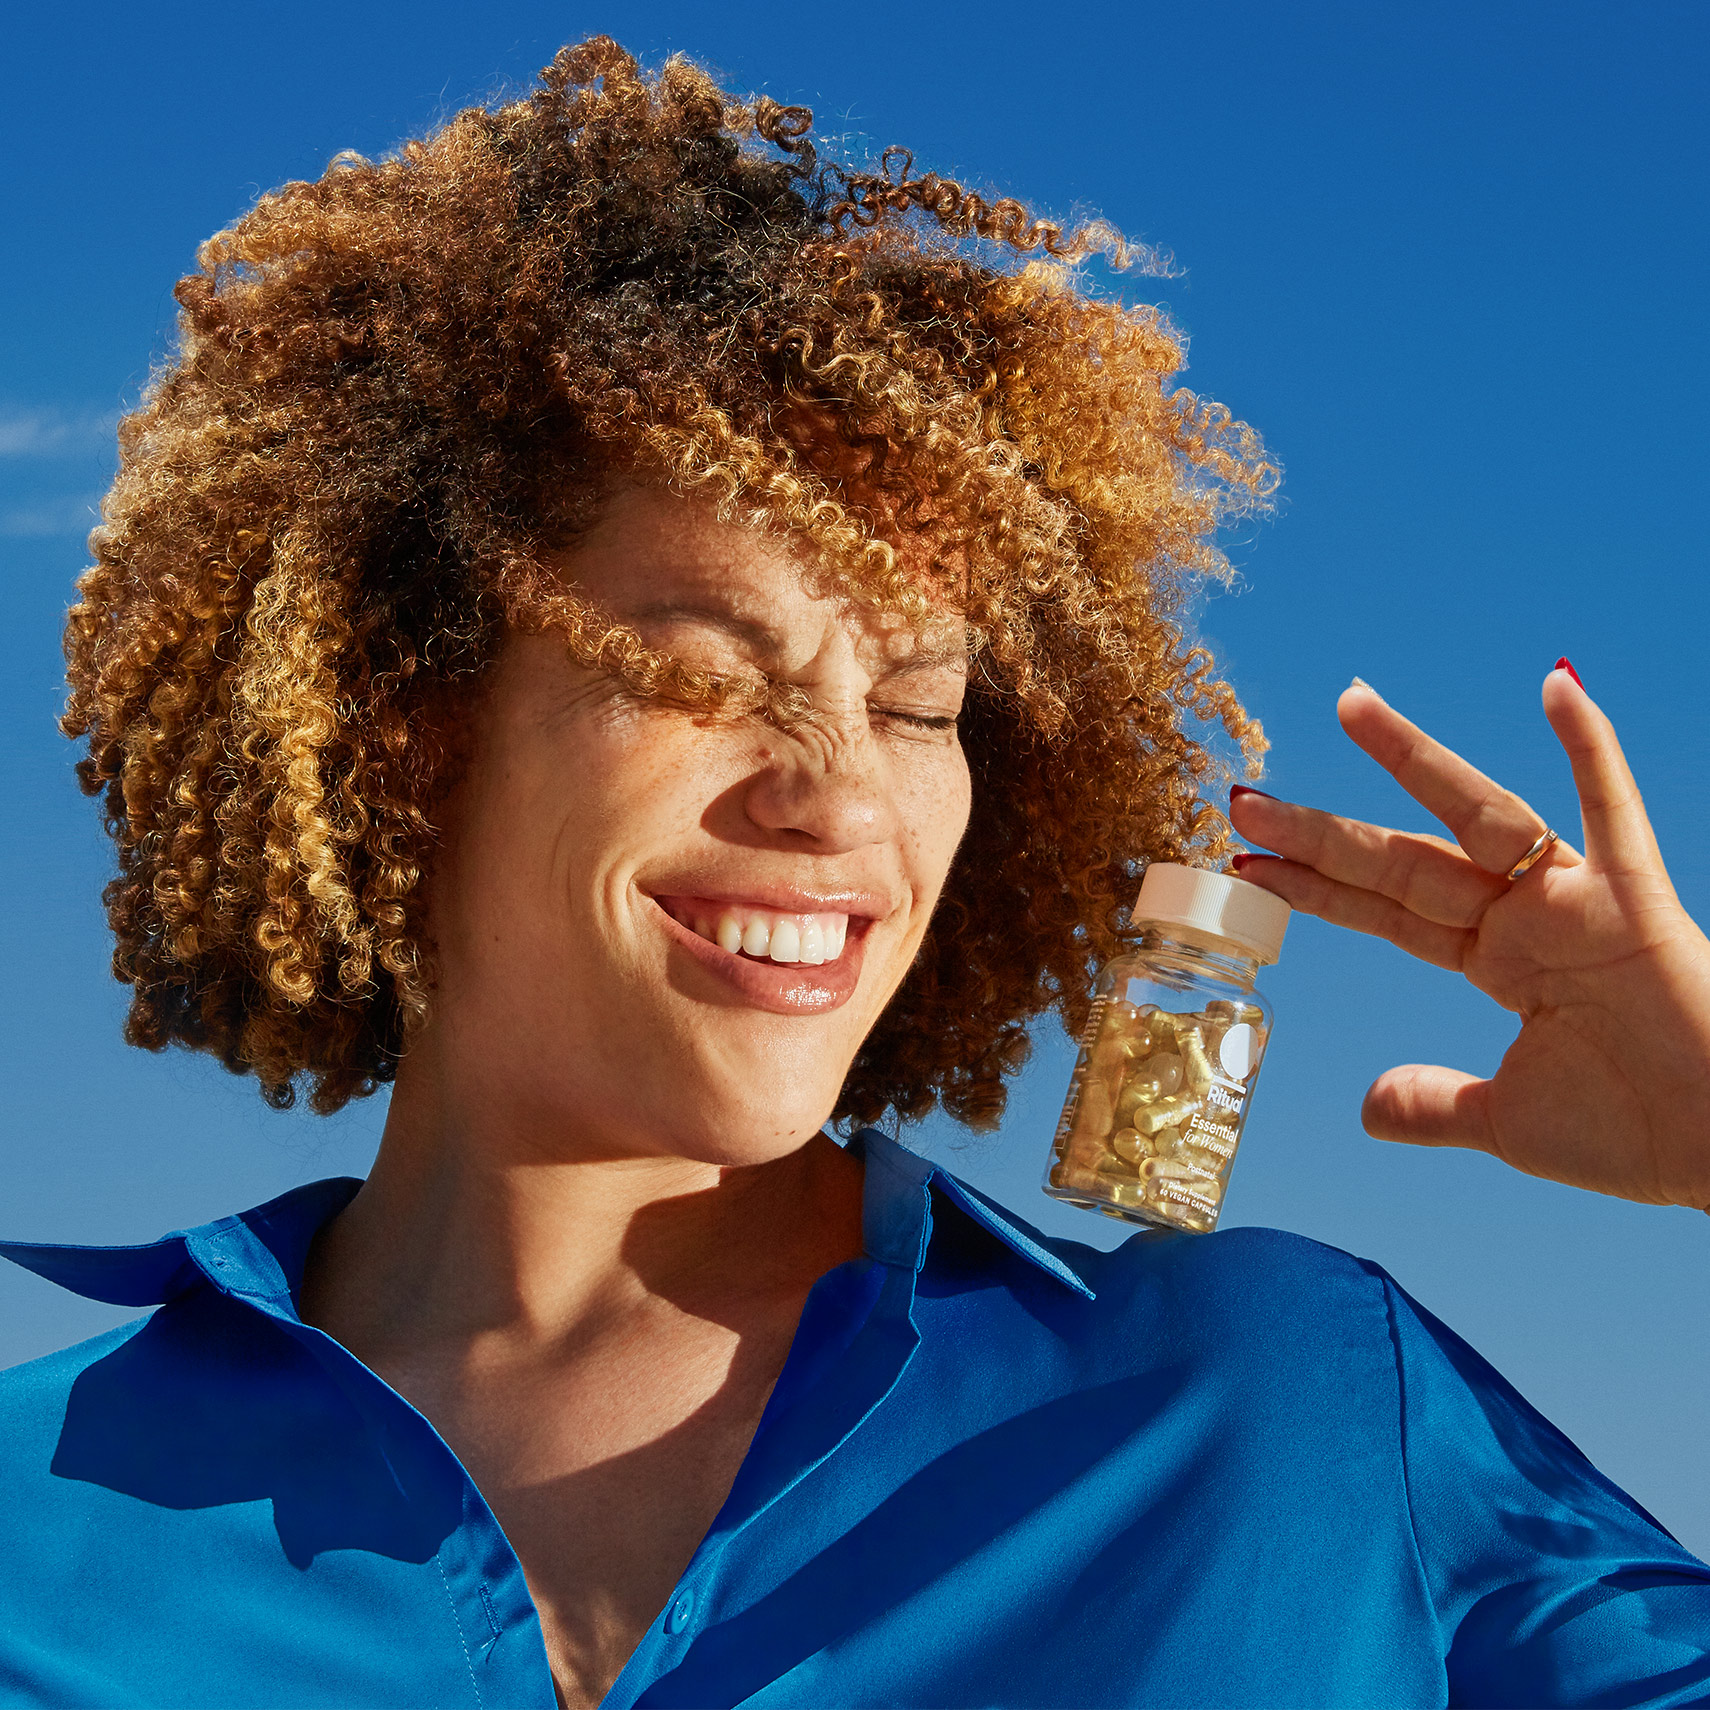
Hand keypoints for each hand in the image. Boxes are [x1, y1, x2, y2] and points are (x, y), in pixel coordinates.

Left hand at [1227, 667, 1709, 1208]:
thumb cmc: (1635, 1136)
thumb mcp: (1505, 1124)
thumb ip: (1434, 1106)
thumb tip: (1368, 1108)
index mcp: (1495, 961)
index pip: (1382, 909)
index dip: (1315, 884)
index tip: (1245, 858)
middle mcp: (1523, 918)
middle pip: (1402, 860)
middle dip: (1323, 832)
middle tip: (1244, 797)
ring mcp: (1577, 902)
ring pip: (1480, 815)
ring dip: (1414, 759)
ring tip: (1349, 703)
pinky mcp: (1637, 902)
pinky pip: (1614, 812)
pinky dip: (1591, 748)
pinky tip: (1556, 686)